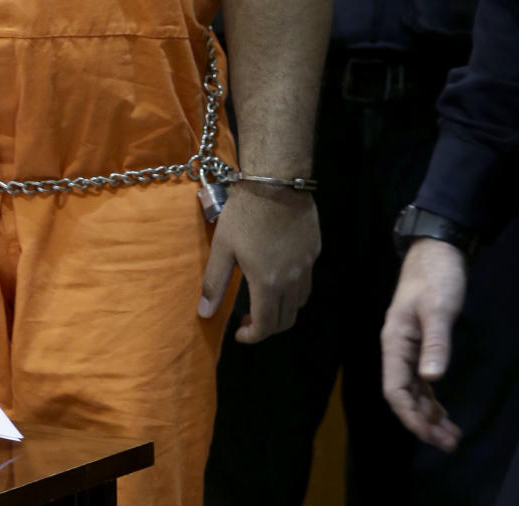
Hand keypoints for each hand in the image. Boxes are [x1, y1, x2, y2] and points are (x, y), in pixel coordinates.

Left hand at [197, 183, 318, 340]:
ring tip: (265, 298)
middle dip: (267, 327)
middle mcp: (292, 280)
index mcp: (268, 284)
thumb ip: (214, 283)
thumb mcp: (222, 248)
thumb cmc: (244, 214)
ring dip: (282, 309)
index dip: (252, 337)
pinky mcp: (314, 250)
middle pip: (286, 319)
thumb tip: (204, 314)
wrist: (275, 182)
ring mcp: (307, 265)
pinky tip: (279, 272)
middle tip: (250, 319)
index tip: (239, 333)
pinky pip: (306, 279)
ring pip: (299, 301)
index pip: (265, 326)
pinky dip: (294, 288)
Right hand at [381, 238, 467, 449]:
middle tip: (450, 442)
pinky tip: (443, 410)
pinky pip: (420, 380)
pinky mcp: (419, 343)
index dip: (411, 416)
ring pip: (412, 390)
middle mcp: (396, 347)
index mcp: (394, 341)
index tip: (432, 435)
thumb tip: (431, 379)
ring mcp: (407, 346)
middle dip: (423, 422)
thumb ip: (435, 343)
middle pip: (403, 395)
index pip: (395, 389)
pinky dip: (431, 398)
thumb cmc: (436, 277)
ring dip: (428, 414)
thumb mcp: (438, 309)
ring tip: (451, 434)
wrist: (437, 250)